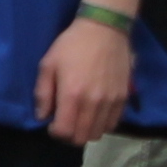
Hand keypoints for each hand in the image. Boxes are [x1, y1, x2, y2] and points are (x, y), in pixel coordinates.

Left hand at [37, 16, 134, 147]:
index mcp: (72, 95)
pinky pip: (113, 123)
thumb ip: (43, 93)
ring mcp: (111, 101)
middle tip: (67, 121)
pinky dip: (102, 124)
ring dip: (87, 130)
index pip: (64, 132)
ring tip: (81, 117)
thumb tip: (43, 116)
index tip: (53, 122)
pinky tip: (96, 112)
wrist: (105, 29)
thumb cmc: (72, 45)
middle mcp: (93, 103)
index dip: (55, 132)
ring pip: (98, 133)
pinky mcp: (123, 97)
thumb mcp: (48, 64)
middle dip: (70, 134)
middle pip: (82, 138)